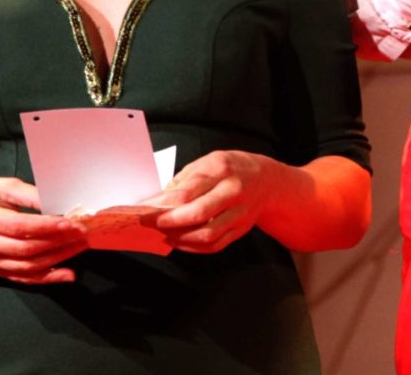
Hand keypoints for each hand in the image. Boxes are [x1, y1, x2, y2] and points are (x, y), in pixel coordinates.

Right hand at [0, 176, 87, 284]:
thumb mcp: (0, 186)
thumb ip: (28, 194)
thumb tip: (57, 200)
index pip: (18, 227)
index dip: (46, 227)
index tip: (71, 223)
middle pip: (25, 249)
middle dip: (58, 242)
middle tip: (83, 232)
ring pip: (27, 266)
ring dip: (58, 258)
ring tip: (81, 245)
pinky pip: (24, 278)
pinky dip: (48, 278)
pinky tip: (68, 273)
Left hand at [152, 151, 281, 253]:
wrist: (266, 181)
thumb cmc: (231, 169)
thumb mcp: (207, 162)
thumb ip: (184, 181)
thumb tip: (159, 201)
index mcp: (221, 170)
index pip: (188, 191)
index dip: (163, 204)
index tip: (144, 210)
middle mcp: (233, 192)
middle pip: (198, 214)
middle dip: (169, 222)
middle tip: (151, 224)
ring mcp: (239, 213)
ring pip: (207, 234)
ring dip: (181, 238)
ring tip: (165, 234)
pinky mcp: (240, 230)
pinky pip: (215, 245)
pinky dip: (194, 247)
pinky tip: (181, 241)